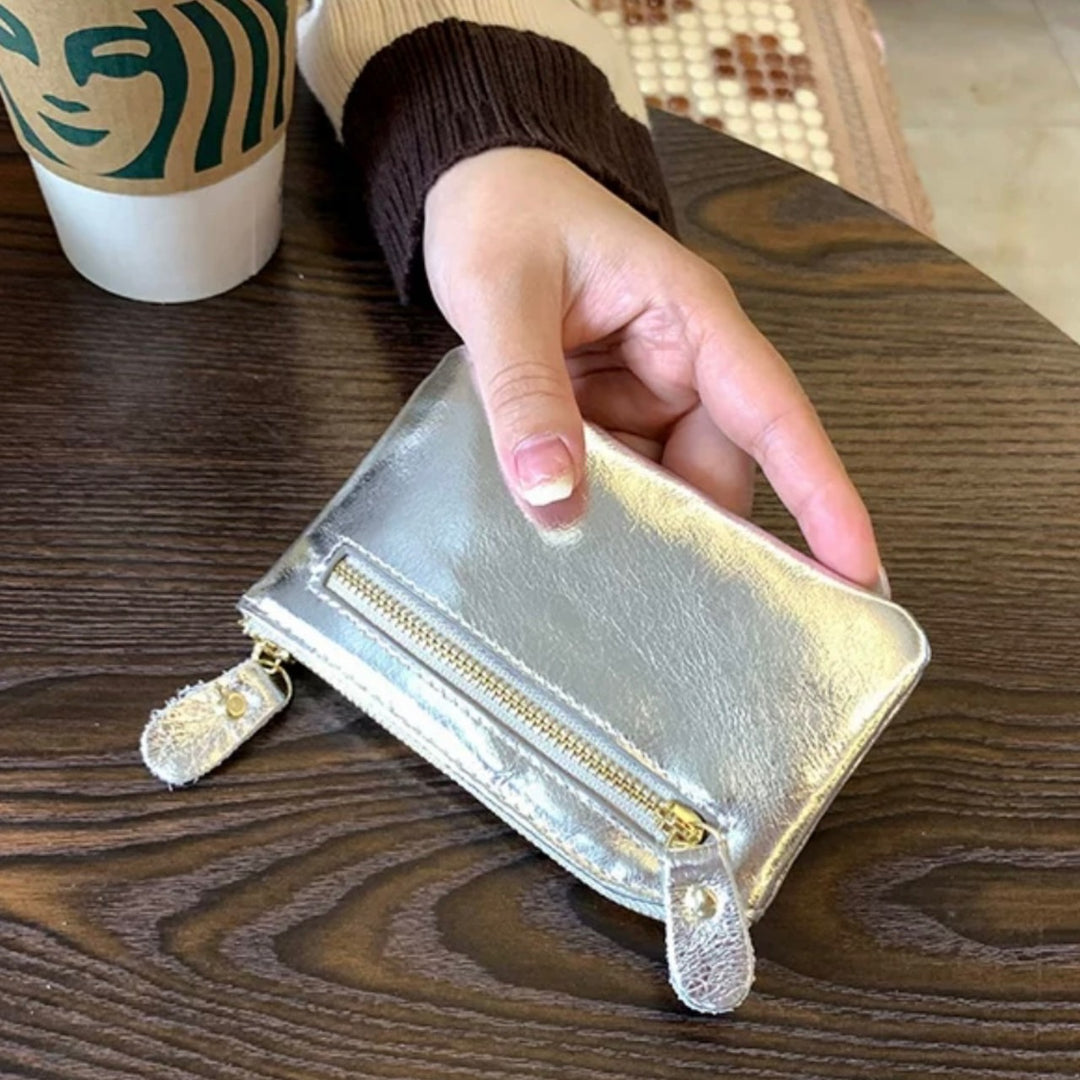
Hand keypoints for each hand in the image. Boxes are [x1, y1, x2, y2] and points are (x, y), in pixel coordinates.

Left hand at [423, 148, 885, 592]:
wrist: (471, 190)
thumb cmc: (502, 213)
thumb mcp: (502, 297)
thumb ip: (525, 392)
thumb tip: (554, 496)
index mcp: (688, 316)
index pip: (773, 411)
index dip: (823, 494)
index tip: (860, 570)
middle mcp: (680, 362)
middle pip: (717, 470)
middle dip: (703, 539)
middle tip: (681, 621)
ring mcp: (642, 394)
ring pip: (665, 486)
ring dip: (636, 528)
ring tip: (601, 583)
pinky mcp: (606, 415)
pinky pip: (617, 478)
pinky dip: (595, 509)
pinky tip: (565, 540)